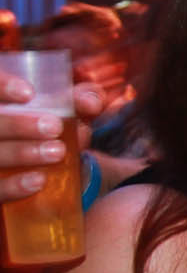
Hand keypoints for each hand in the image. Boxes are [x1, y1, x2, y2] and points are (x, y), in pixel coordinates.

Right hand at [0, 74, 102, 201]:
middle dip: (18, 125)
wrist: (42, 178)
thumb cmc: (46, 134)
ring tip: (58, 152)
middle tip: (55, 127)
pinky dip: (14, 185)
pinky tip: (38, 181)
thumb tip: (92, 103)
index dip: (3, 87)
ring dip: (22, 153)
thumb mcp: (61, 112)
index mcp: (3, 107)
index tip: (29, 93)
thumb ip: (76, 102)